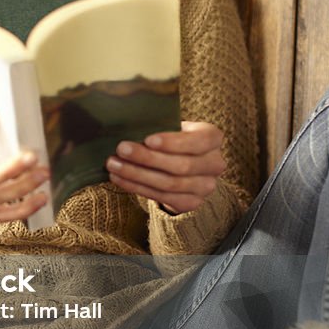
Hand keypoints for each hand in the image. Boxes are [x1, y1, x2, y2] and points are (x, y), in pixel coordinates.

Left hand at [105, 121, 225, 214]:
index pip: (196, 142)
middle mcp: (215, 164)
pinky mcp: (191, 202)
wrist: (182, 165)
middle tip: (121, 149)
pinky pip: (161, 197)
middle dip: (147, 158)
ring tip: (114, 164)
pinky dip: (136, 187)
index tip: (148, 139)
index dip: (172, 143)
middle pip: (181, 166)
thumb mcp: (172, 126)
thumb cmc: (172, 138)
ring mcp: (206, 186)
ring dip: (137, 175)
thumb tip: (128, 126)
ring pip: (169, 184)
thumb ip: (158, 125)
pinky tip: (119, 178)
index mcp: (212, 138)